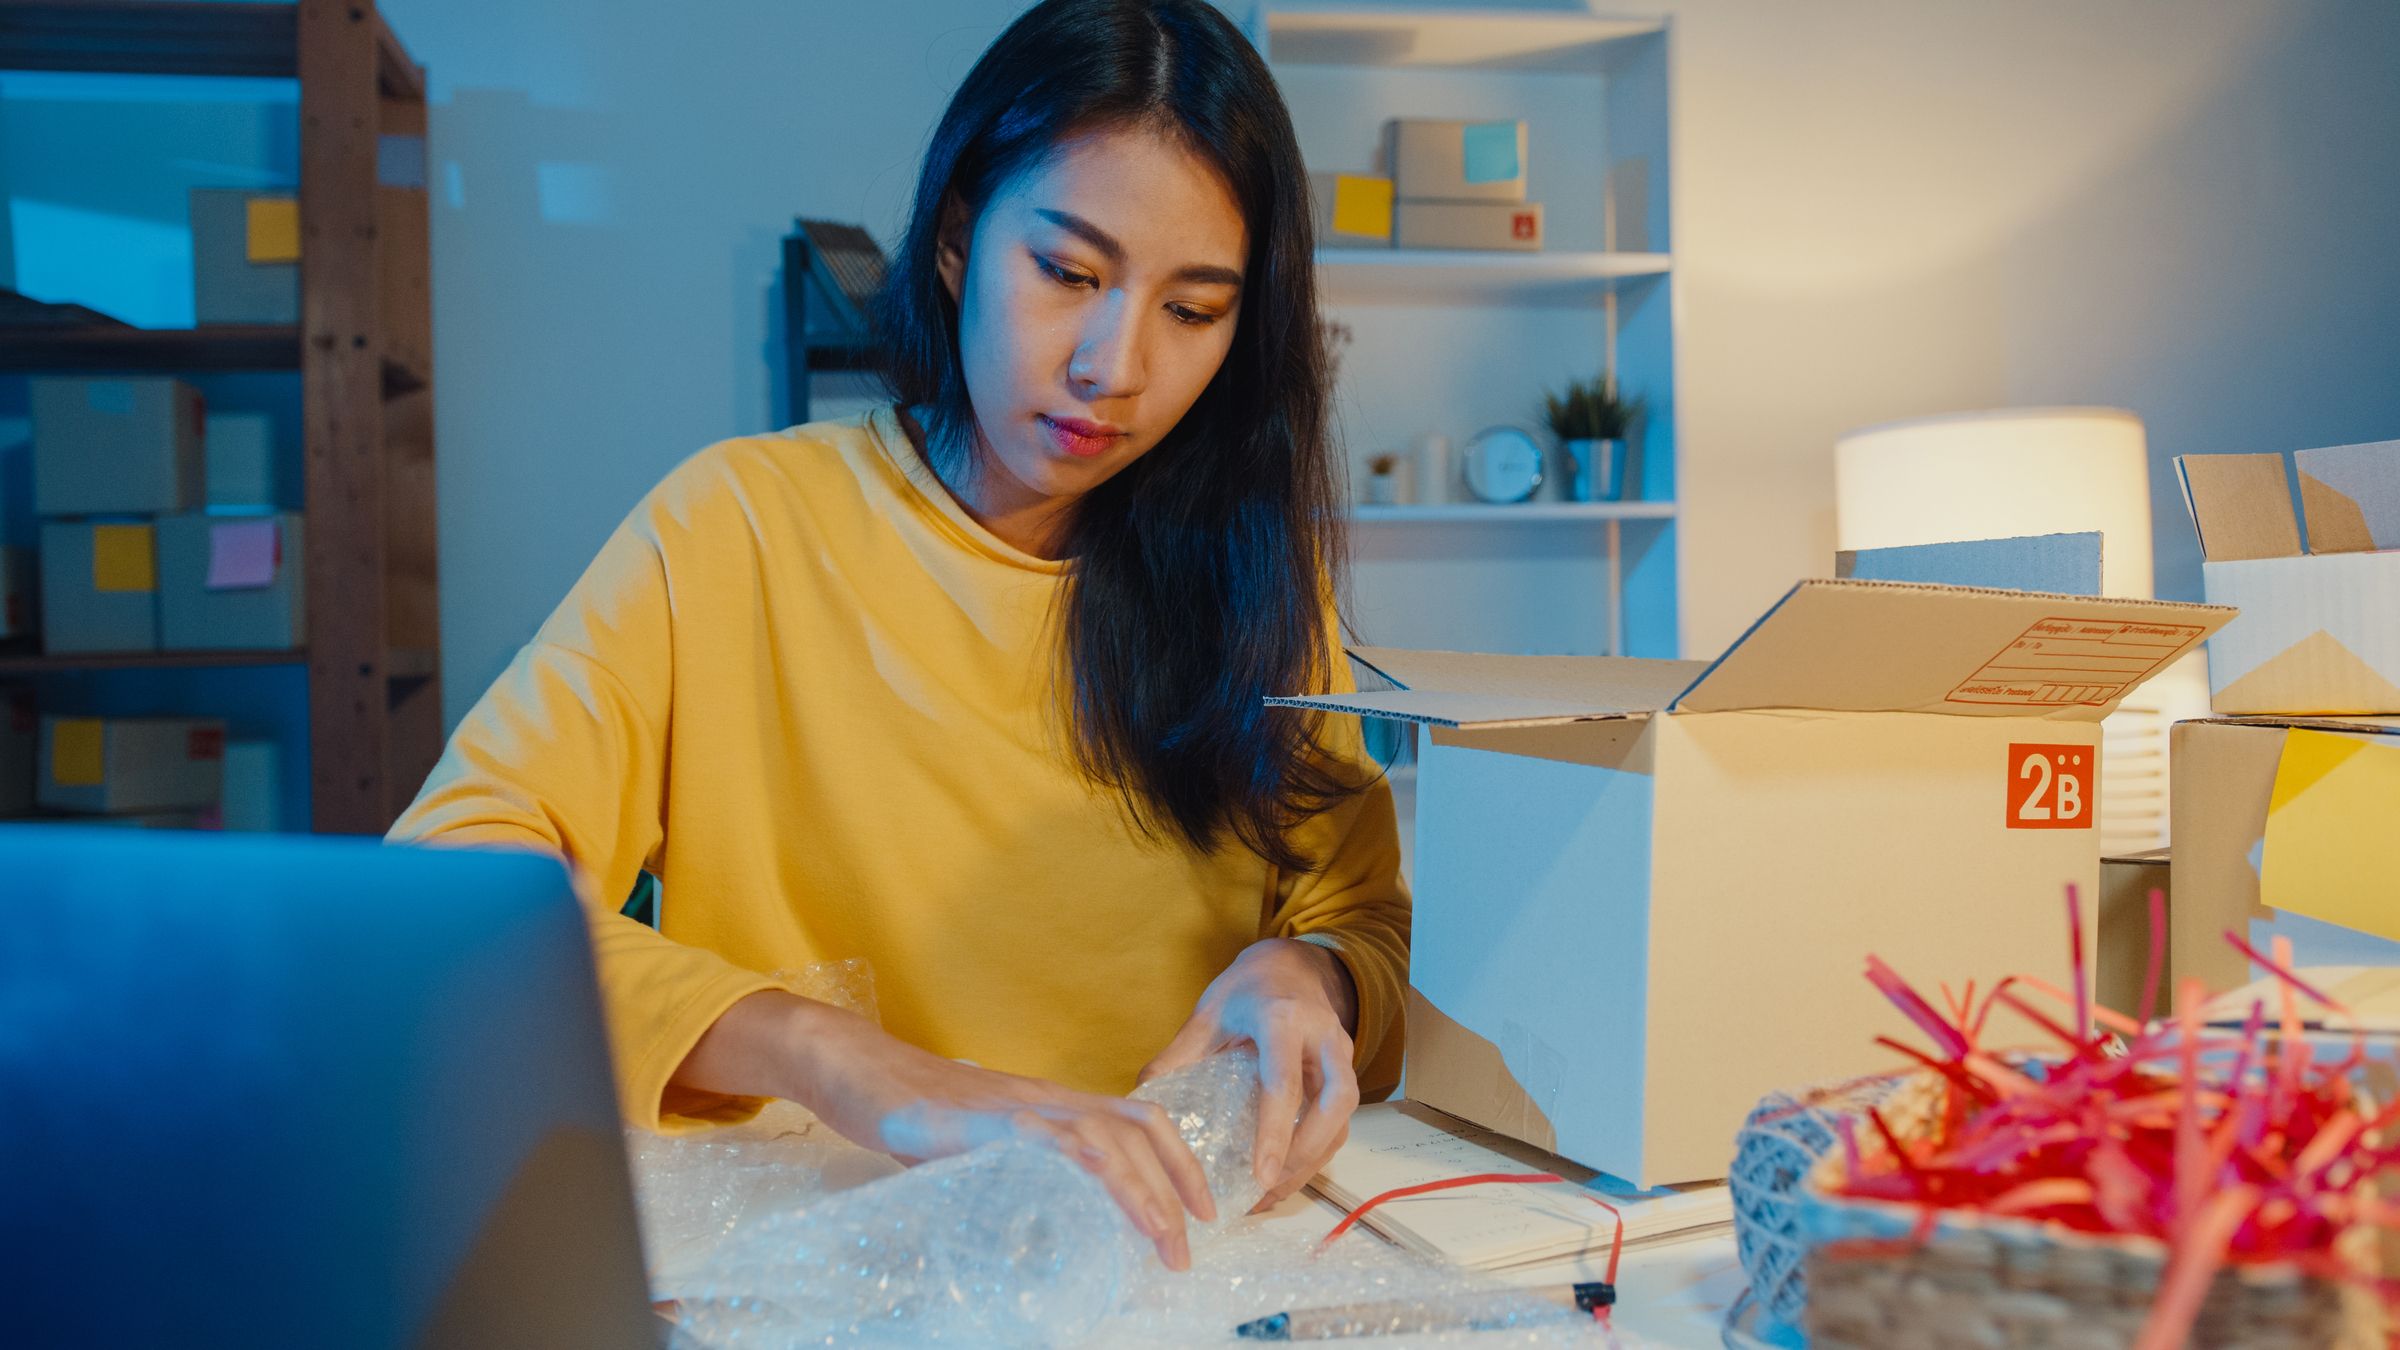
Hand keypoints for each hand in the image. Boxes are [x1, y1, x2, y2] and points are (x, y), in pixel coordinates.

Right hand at [684, 991, 1215, 1270]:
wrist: (855, 1069)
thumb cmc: (911, 1111)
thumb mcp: (978, 1148)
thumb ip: (1015, 1175)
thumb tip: (1045, 1223)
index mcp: (1052, 1104)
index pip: (1138, 1120)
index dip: (1179, 1163)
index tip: (1200, 1213)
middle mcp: (1047, 1098)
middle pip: (1136, 1129)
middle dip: (1173, 1191)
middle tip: (1185, 1249)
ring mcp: (1018, 1105)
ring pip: (1105, 1137)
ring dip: (1142, 1191)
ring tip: (1160, 1240)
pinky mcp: (984, 1120)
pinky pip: (1048, 1137)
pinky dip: (1085, 1165)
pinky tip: (1103, 1192)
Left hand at [1139, 938, 1359, 1211]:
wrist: (1291, 966)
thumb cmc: (1246, 990)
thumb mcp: (1208, 1013)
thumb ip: (1178, 1054)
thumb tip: (1141, 1100)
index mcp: (1283, 1019)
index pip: (1284, 1080)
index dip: (1275, 1130)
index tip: (1262, 1174)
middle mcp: (1323, 1037)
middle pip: (1335, 1102)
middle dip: (1307, 1151)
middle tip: (1270, 1187)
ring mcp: (1341, 1056)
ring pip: (1344, 1118)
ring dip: (1313, 1160)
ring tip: (1271, 1194)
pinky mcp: (1344, 1075)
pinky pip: (1340, 1122)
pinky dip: (1316, 1155)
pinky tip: (1284, 1179)